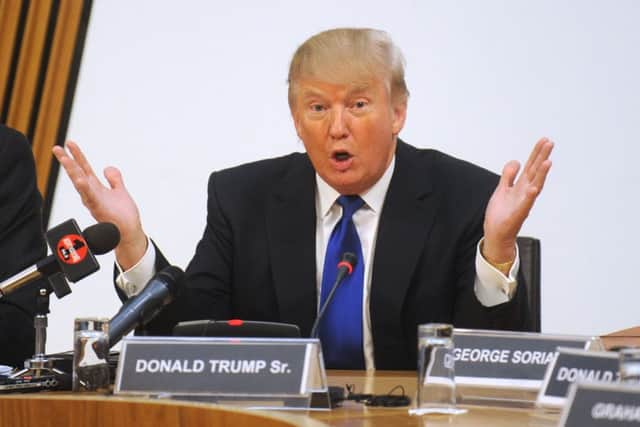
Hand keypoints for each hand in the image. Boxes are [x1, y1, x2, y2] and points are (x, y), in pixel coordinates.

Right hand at [52, 141, 146, 268]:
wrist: (129, 232)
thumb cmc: (123, 215)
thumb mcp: (119, 191)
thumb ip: (114, 179)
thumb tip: (107, 167)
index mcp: (96, 189)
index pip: (84, 168)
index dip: (78, 156)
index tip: (70, 143)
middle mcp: (91, 194)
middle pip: (77, 174)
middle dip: (67, 161)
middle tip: (57, 148)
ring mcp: (94, 202)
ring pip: (80, 184)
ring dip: (72, 172)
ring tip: (65, 159)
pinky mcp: (99, 209)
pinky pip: (91, 197)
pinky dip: (85, 188)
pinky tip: (80, 179)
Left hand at [482, 137, 553, 266]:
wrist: (496, 233)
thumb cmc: (501, 214)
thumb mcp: (502, 189)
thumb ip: (509, 175)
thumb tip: (516, 161)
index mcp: (521, 186)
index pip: (531, 166)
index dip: (537, 153)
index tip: (544, 140)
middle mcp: (525, 193)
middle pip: (535, 172)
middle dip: (542, 157)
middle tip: (550, 143)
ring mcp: (523, 203)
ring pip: (534, 186)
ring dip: (541, 174)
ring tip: (547, 162)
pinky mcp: (518, 214)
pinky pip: (525, 204)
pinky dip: (529, 196)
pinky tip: (533, 188)